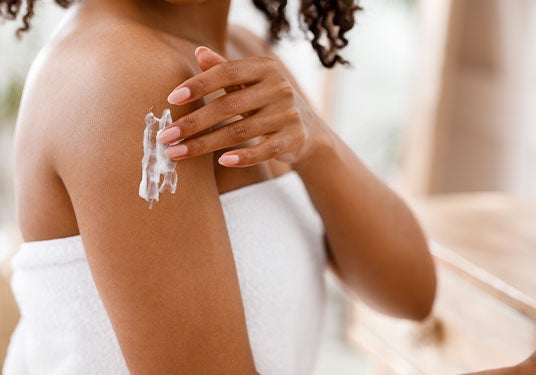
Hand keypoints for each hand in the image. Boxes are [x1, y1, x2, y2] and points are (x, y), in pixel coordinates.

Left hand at [157, 46, 329, 167]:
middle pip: (228, 106)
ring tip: (178, 153)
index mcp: (265, 68)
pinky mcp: (293, 139)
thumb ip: (226, 70)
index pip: (227, 72)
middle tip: (165, 136)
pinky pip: (264, 150)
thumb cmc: (269, 102)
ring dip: (205, 144)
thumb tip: (199, 52)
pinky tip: (222, 162)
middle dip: (193, 123)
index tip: (171, 99)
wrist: (309, 130)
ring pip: (240, 131)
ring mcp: (287, 114)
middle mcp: (278, 88)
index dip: (199, 84)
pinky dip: (243, 157)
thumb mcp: (251, 82)